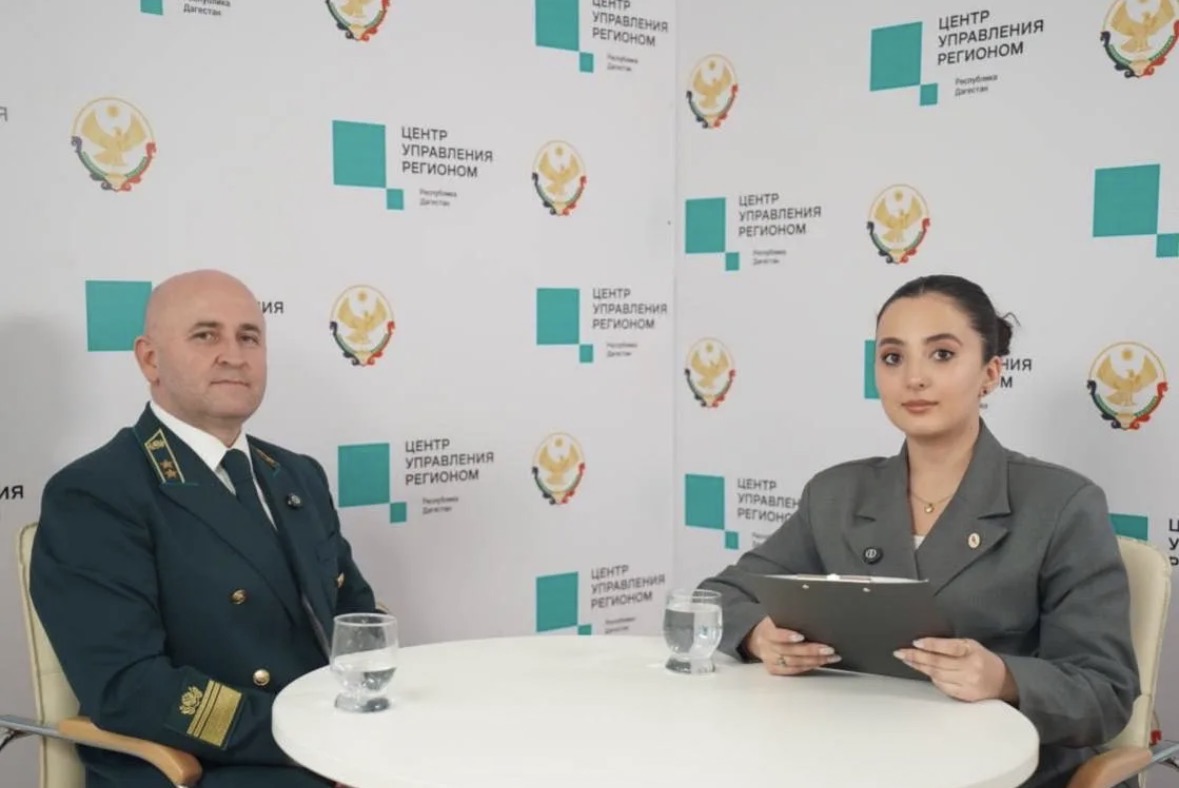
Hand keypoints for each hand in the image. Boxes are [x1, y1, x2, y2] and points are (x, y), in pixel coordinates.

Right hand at [744, 616, 840, 674]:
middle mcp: (766, 647)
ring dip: (815, 660)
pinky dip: (808, 667)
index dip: (787, 636)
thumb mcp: (777, 617)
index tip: (801, 636)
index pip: (775, 634)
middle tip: (828, 649)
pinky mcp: (775, 670)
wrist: (759, 638)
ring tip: (832, 656)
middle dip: (811, 650)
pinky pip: (793, 671)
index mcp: (766, 631)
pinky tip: (821, 662)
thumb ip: (790, 618)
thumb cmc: (774, 625)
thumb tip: (813, 614)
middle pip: (789, 651)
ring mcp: (770, 660)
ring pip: (794, 663)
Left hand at [894, 638, 1018, 702]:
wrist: (1003, 681)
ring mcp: (967, 683)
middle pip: (937, 663)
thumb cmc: (982, 659)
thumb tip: (924, 644)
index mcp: (971, 651)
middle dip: (916, 657)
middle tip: (900, 653)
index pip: (948, 647)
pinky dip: (932, 679)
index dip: (931, 644)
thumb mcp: (970, 645)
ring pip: (937, 675)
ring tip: (907, 660)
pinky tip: (924, 672)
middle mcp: (969, 668)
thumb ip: (950, 645)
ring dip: (919, 667)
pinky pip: (942, 687)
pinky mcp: (964, 695)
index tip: (915, 642)